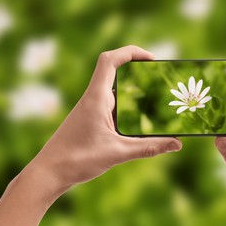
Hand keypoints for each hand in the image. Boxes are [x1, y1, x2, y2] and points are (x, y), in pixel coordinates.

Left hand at [0, 46, 181, 225]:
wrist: (48, 173)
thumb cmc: (77, 160)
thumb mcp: (118, 153)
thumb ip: (149, 148)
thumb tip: (177, 144)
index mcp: (96, 98)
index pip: (110, 60)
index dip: (131, 52)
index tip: (152, 59)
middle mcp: (92, 99)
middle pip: (114, 72)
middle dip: (137, 72)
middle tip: (159, 80)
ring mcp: (90, 109)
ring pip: (114, 91)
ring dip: (132, 92)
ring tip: (154, 101)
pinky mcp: (89, 120)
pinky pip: (110, 106)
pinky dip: (126, 107)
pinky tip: (138, 121)